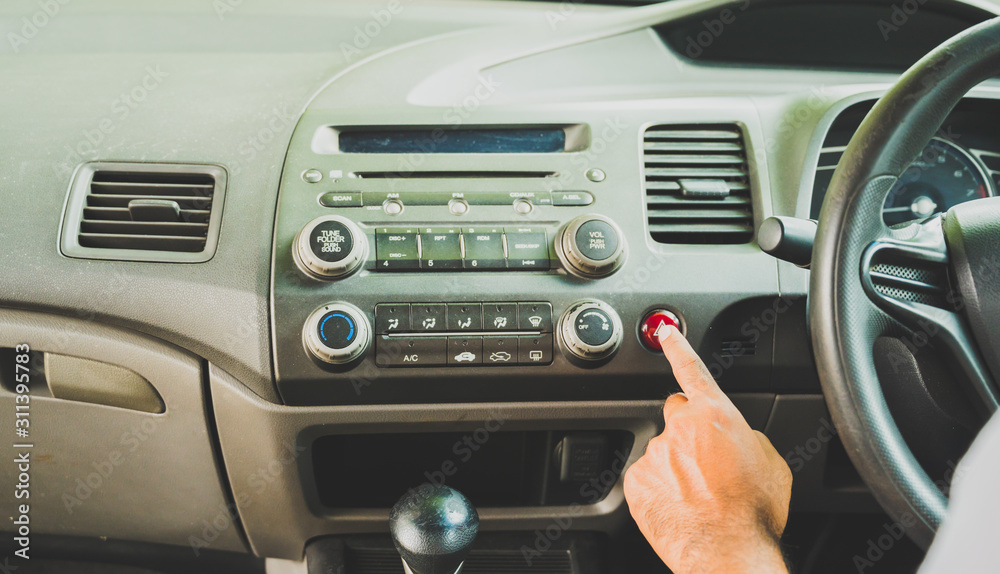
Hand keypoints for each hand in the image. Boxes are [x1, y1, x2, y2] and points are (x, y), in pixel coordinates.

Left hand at [623, 325, 791, 573]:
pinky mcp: (637, 481)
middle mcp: (680, 427)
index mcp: (714, 415)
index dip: (677, 346)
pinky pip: (648, 478)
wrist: (728, 552)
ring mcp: (655, 454)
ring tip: (700, 496)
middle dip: (689, 432)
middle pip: (677, 416)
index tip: (664, 331)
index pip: (691, 369)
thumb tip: (734, 435)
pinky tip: (681, 508)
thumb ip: (746, 434)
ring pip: (663, 451)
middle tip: (707, 464)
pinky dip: (661, 490)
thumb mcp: (771, 461)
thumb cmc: (754, 512)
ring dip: (677, 466)